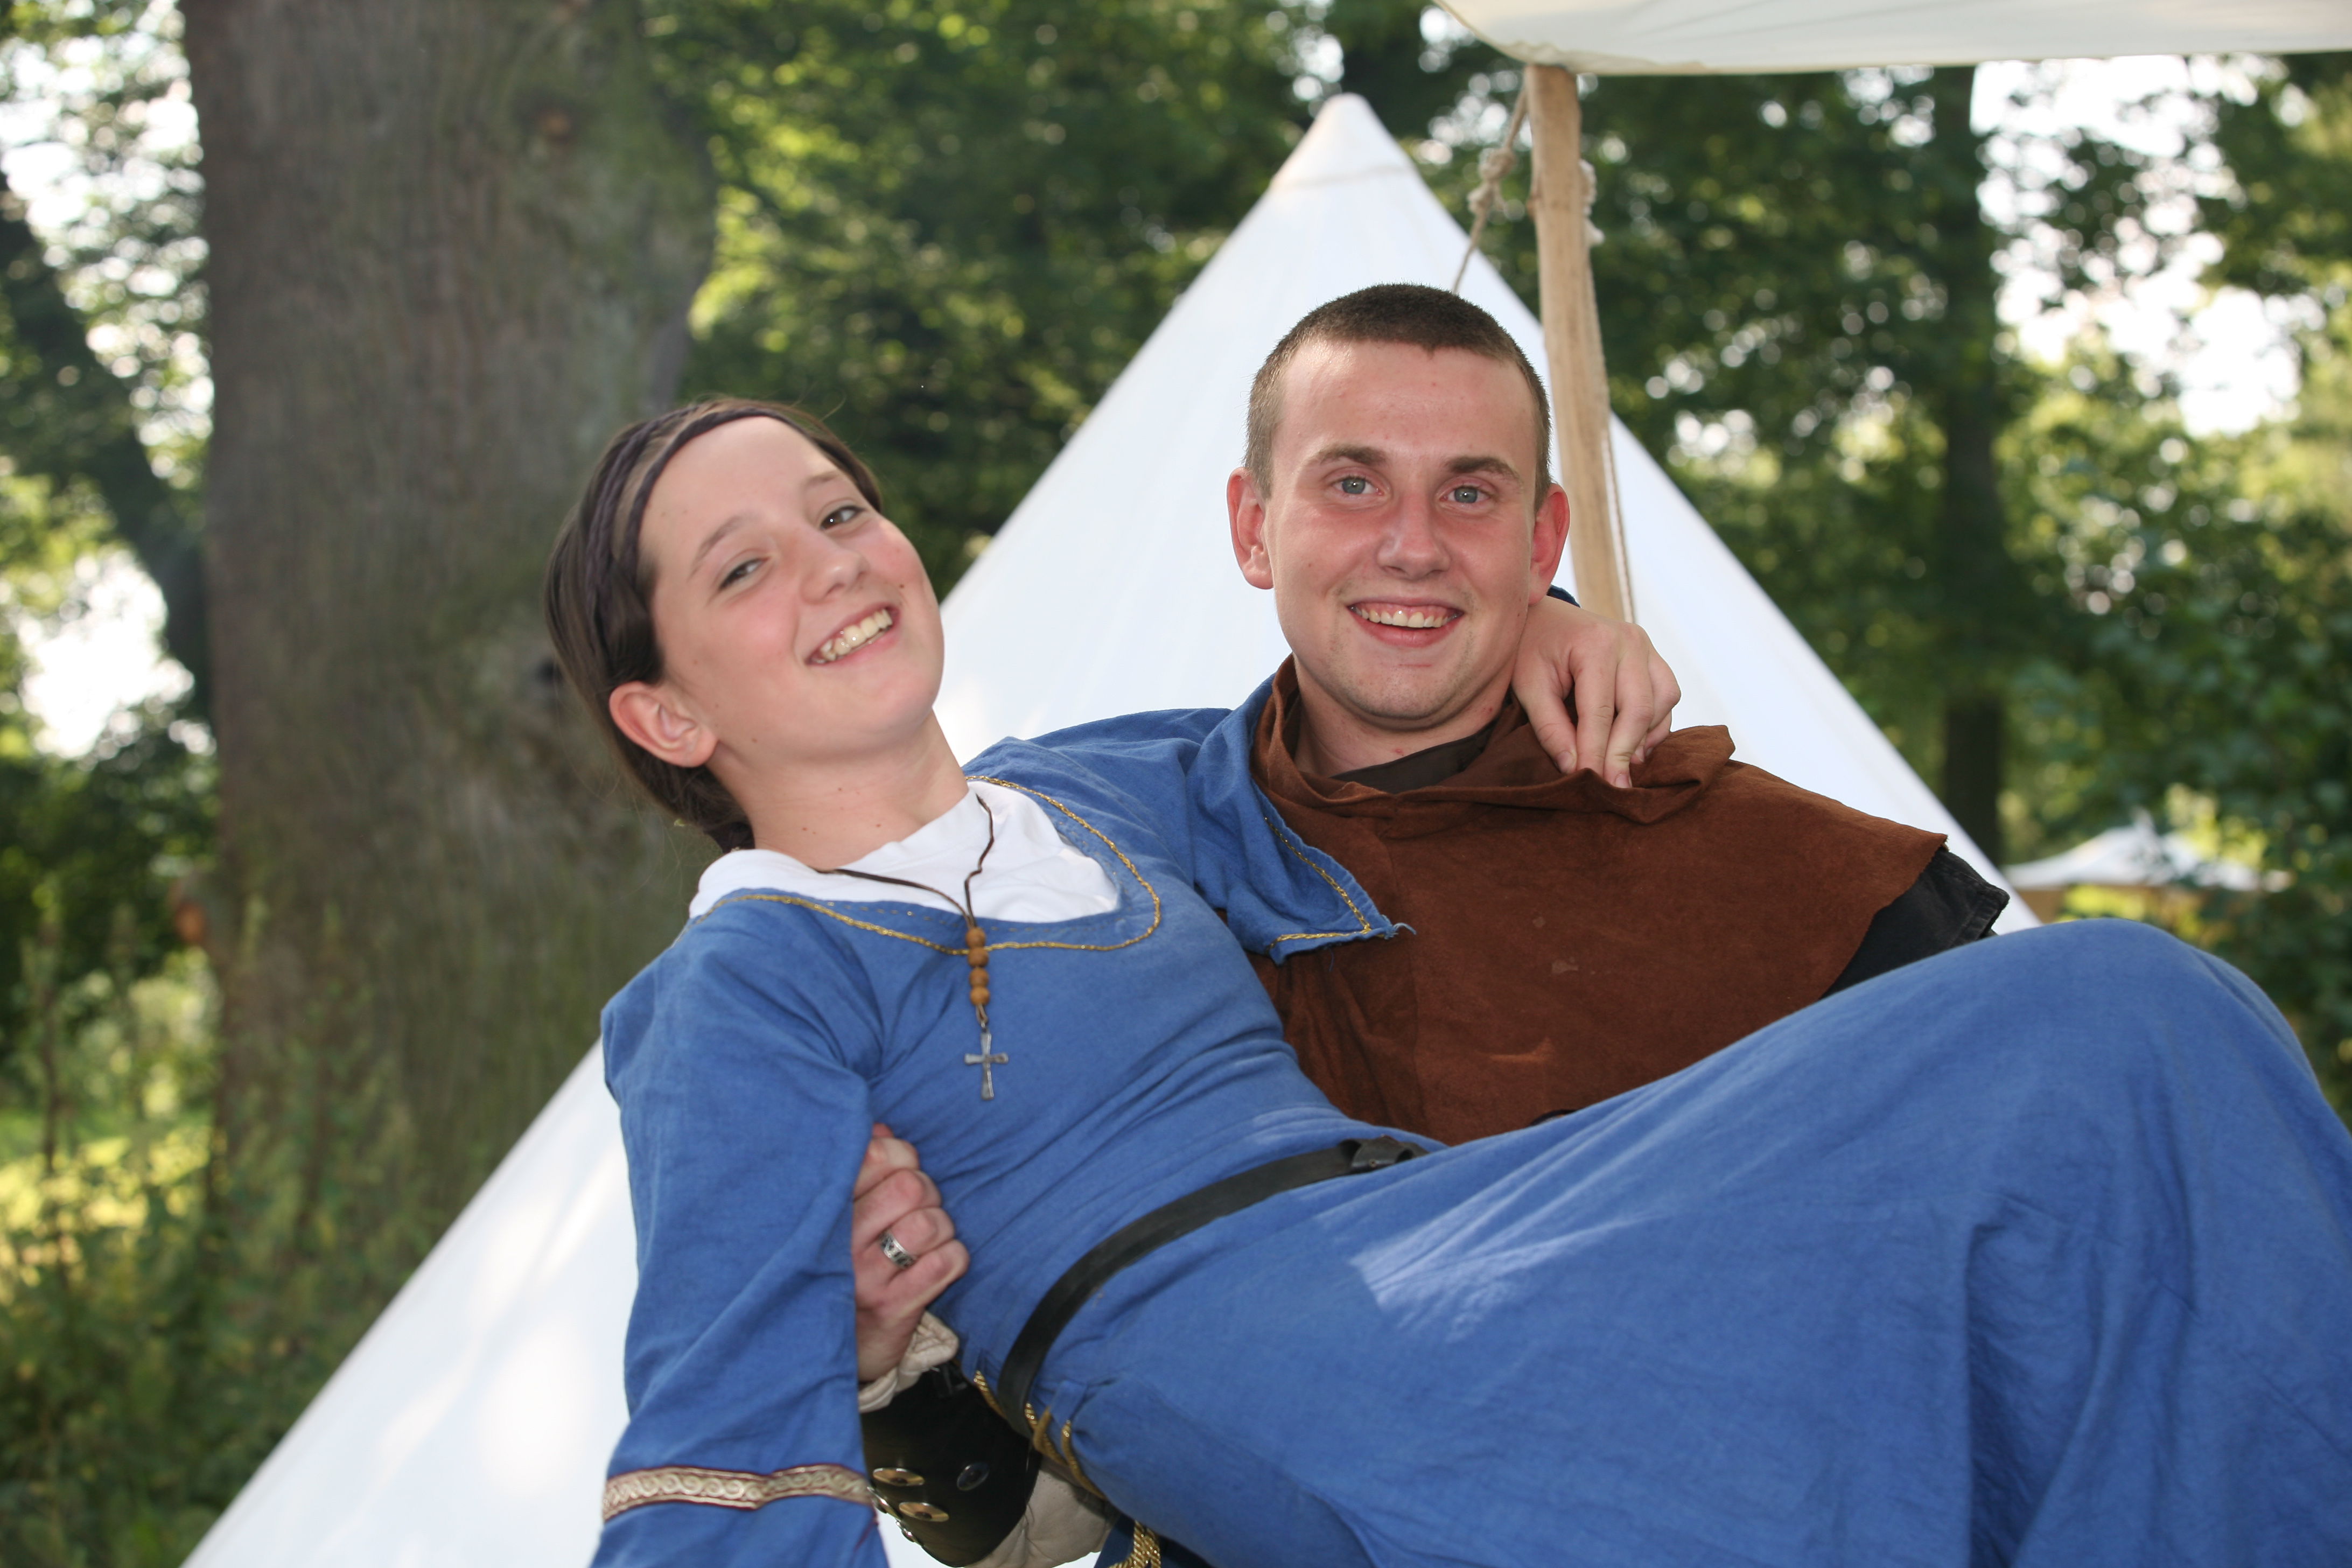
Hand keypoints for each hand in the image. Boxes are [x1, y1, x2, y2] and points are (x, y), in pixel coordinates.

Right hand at [852, 1123, 968, 1381]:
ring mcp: (865, 1277)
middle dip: (926, 1192)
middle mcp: (839, 1243)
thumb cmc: (844, 1265)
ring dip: (941, 1227)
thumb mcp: (839, 1216)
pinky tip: (937, 1265)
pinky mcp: (893, 1308)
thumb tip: (882, 1129)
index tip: (900, 1172)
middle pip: (909, 1187)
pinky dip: (953, 1258)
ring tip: (926, 1240)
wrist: (834, 1346)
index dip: (901, 1156)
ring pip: (930, 1222)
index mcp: (825, 1211)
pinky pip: (947, 1262)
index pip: (875, 1155)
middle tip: (916, 1210)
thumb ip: (859, 1168)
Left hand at [1513, 596, 1679, 787]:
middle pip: (1638, 709)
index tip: (1592, 784)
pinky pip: (1667, 696)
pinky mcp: (1653, 656)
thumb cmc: (1530, 651)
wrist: (1544, 618)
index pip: (1600, 711)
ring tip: (1620, 765)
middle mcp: (1629, 640)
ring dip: (1643, 738)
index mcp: (1595, 644)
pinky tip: (1633, 745)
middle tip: (1613, 788)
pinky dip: (1654, 724)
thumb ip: (1550, 728)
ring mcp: (1646, 646)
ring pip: (1661, 703)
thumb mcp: (1528, 687)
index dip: (1596, 753)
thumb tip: (1574, 769)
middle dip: (1624, 753)